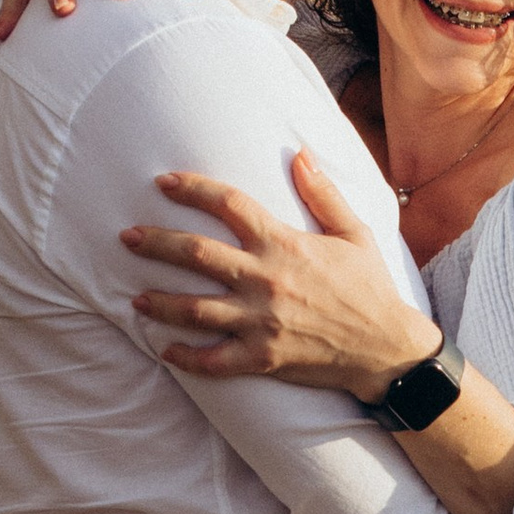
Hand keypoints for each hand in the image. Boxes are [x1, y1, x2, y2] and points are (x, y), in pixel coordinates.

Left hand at [126, 150, 437, 396]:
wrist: (387, 349)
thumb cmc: (370, 289)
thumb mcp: (353, 233)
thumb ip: (323, 194)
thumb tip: (300, 153)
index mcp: (284, 244)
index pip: (229, 205)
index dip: (192, 189)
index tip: (164, 182)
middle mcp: (266, 280)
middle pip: (196, 254)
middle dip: (157, 243)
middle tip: (127, 238)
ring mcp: (260, 321)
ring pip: (194, 309)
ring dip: (159, 302)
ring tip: (135, 297)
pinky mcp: (261, 358)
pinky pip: (212, 360)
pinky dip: (185, 357)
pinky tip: (164, 350)